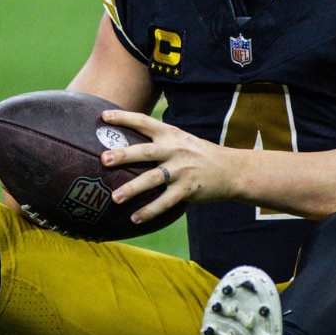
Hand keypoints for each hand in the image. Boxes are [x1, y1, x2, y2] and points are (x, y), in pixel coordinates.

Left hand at [98, 109, 237, 223]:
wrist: (231, 170)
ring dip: (132, 188)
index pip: (144, 122)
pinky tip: (135, 218)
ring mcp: (182, 170)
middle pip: (145, 151)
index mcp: (170, 134)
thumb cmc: (198, 154)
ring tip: (114, 197)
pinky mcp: (188, 189)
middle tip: (103, 159)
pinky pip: (165, 202)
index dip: (124, 118)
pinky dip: (150, 211)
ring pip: (153, 179)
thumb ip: (158, 140)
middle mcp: (175, 150)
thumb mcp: (180, 140)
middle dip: (124, 155)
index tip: (103, 116)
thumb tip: (126, 144)